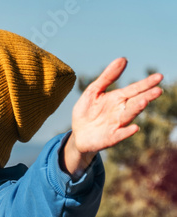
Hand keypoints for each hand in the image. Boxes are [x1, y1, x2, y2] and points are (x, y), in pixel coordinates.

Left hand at [63, 58, 163, 177]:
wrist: (78, 134)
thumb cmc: (87, 111)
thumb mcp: (93, 91)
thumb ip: (108, 77)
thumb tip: (123, 59)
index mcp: (118, 98)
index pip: (134, 89)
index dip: (146, 83)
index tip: (159, 77)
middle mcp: (121, 111)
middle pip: (135, 102)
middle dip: (146, 96)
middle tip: (158, 90)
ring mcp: (117, 124)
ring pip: (129, 116)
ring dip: (137, 109)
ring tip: (144, 101)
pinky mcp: (111, 137)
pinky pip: (120, 134)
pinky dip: (127, 132)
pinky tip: (134, 128)